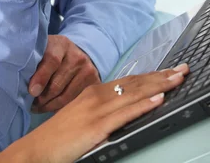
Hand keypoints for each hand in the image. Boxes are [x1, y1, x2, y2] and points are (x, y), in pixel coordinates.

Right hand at [0, 64, 188, 162]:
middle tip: (182, 70)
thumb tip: (124, 106)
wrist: (37, 148)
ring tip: (177, 79)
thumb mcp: (81, 115)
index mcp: (91, 94)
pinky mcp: (96, 127)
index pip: (127, 81)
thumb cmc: (58, 135)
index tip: (169, 71)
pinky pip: (124, 114)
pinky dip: (143, 105)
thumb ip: (101, 109)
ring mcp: (95, 111)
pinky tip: (157, 99)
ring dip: (158, 86)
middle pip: (133, 84)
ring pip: (132, 95)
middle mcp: (94, 97)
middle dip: (160, 76)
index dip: (150, 75)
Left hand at [29, 35, 100, 112]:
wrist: (79, 53)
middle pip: (58, 83)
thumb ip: (34, 61)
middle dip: (42, 97)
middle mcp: (77, 56)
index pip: (52, 61)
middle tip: (31, 104)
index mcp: (61, 44)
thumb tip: (21, 83)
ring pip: (66, 96)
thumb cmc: (53, 53)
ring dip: (49, 105)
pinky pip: (75, 101)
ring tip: (38, 108)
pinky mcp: (95, 83)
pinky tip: (50, 107)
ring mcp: (88, 70)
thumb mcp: (44, 49)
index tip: (31, 92)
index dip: (41, 78)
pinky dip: (61, 107)